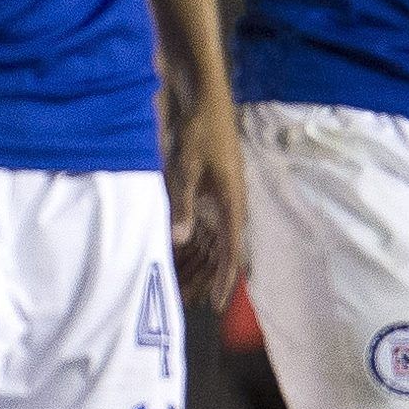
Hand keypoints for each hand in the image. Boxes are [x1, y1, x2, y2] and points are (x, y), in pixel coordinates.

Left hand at [164, 91, 247, 310]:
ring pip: (209, 244)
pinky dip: (190, 245)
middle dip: (204, 280)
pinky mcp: (209, 194)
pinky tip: (176, 259)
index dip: (222, 280)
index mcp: (231, 204)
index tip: (214, 305)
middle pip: (219, 254)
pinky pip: (202, 228)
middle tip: (187, 305)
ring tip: (180, 290)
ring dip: (196, 265)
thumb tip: (178, 238)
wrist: (207, 103)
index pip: (229, 253)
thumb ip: (183, 202)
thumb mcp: (187, 167)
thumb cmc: (200, 132)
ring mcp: (220, 202)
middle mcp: (229, 208)